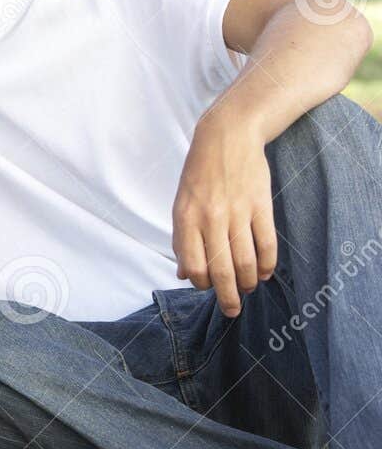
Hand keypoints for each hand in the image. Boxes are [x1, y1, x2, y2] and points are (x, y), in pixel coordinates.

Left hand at [172, 111, 275, 317]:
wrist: (227, 137)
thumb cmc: (199, 175)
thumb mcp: (181, 205)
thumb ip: (183, 240)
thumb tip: (183, 275)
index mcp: (185, 219)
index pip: (194, 265)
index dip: (201, 283)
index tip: (207, 287)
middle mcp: (210, 218)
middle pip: (221, 269)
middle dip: (227, 296)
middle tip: (232, 311)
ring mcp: (237, 212)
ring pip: (245, 261)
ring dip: (248, 282)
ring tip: (248, 290)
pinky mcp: (260, 205)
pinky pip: (266, 244)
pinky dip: (266, 264)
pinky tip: (264, 274)